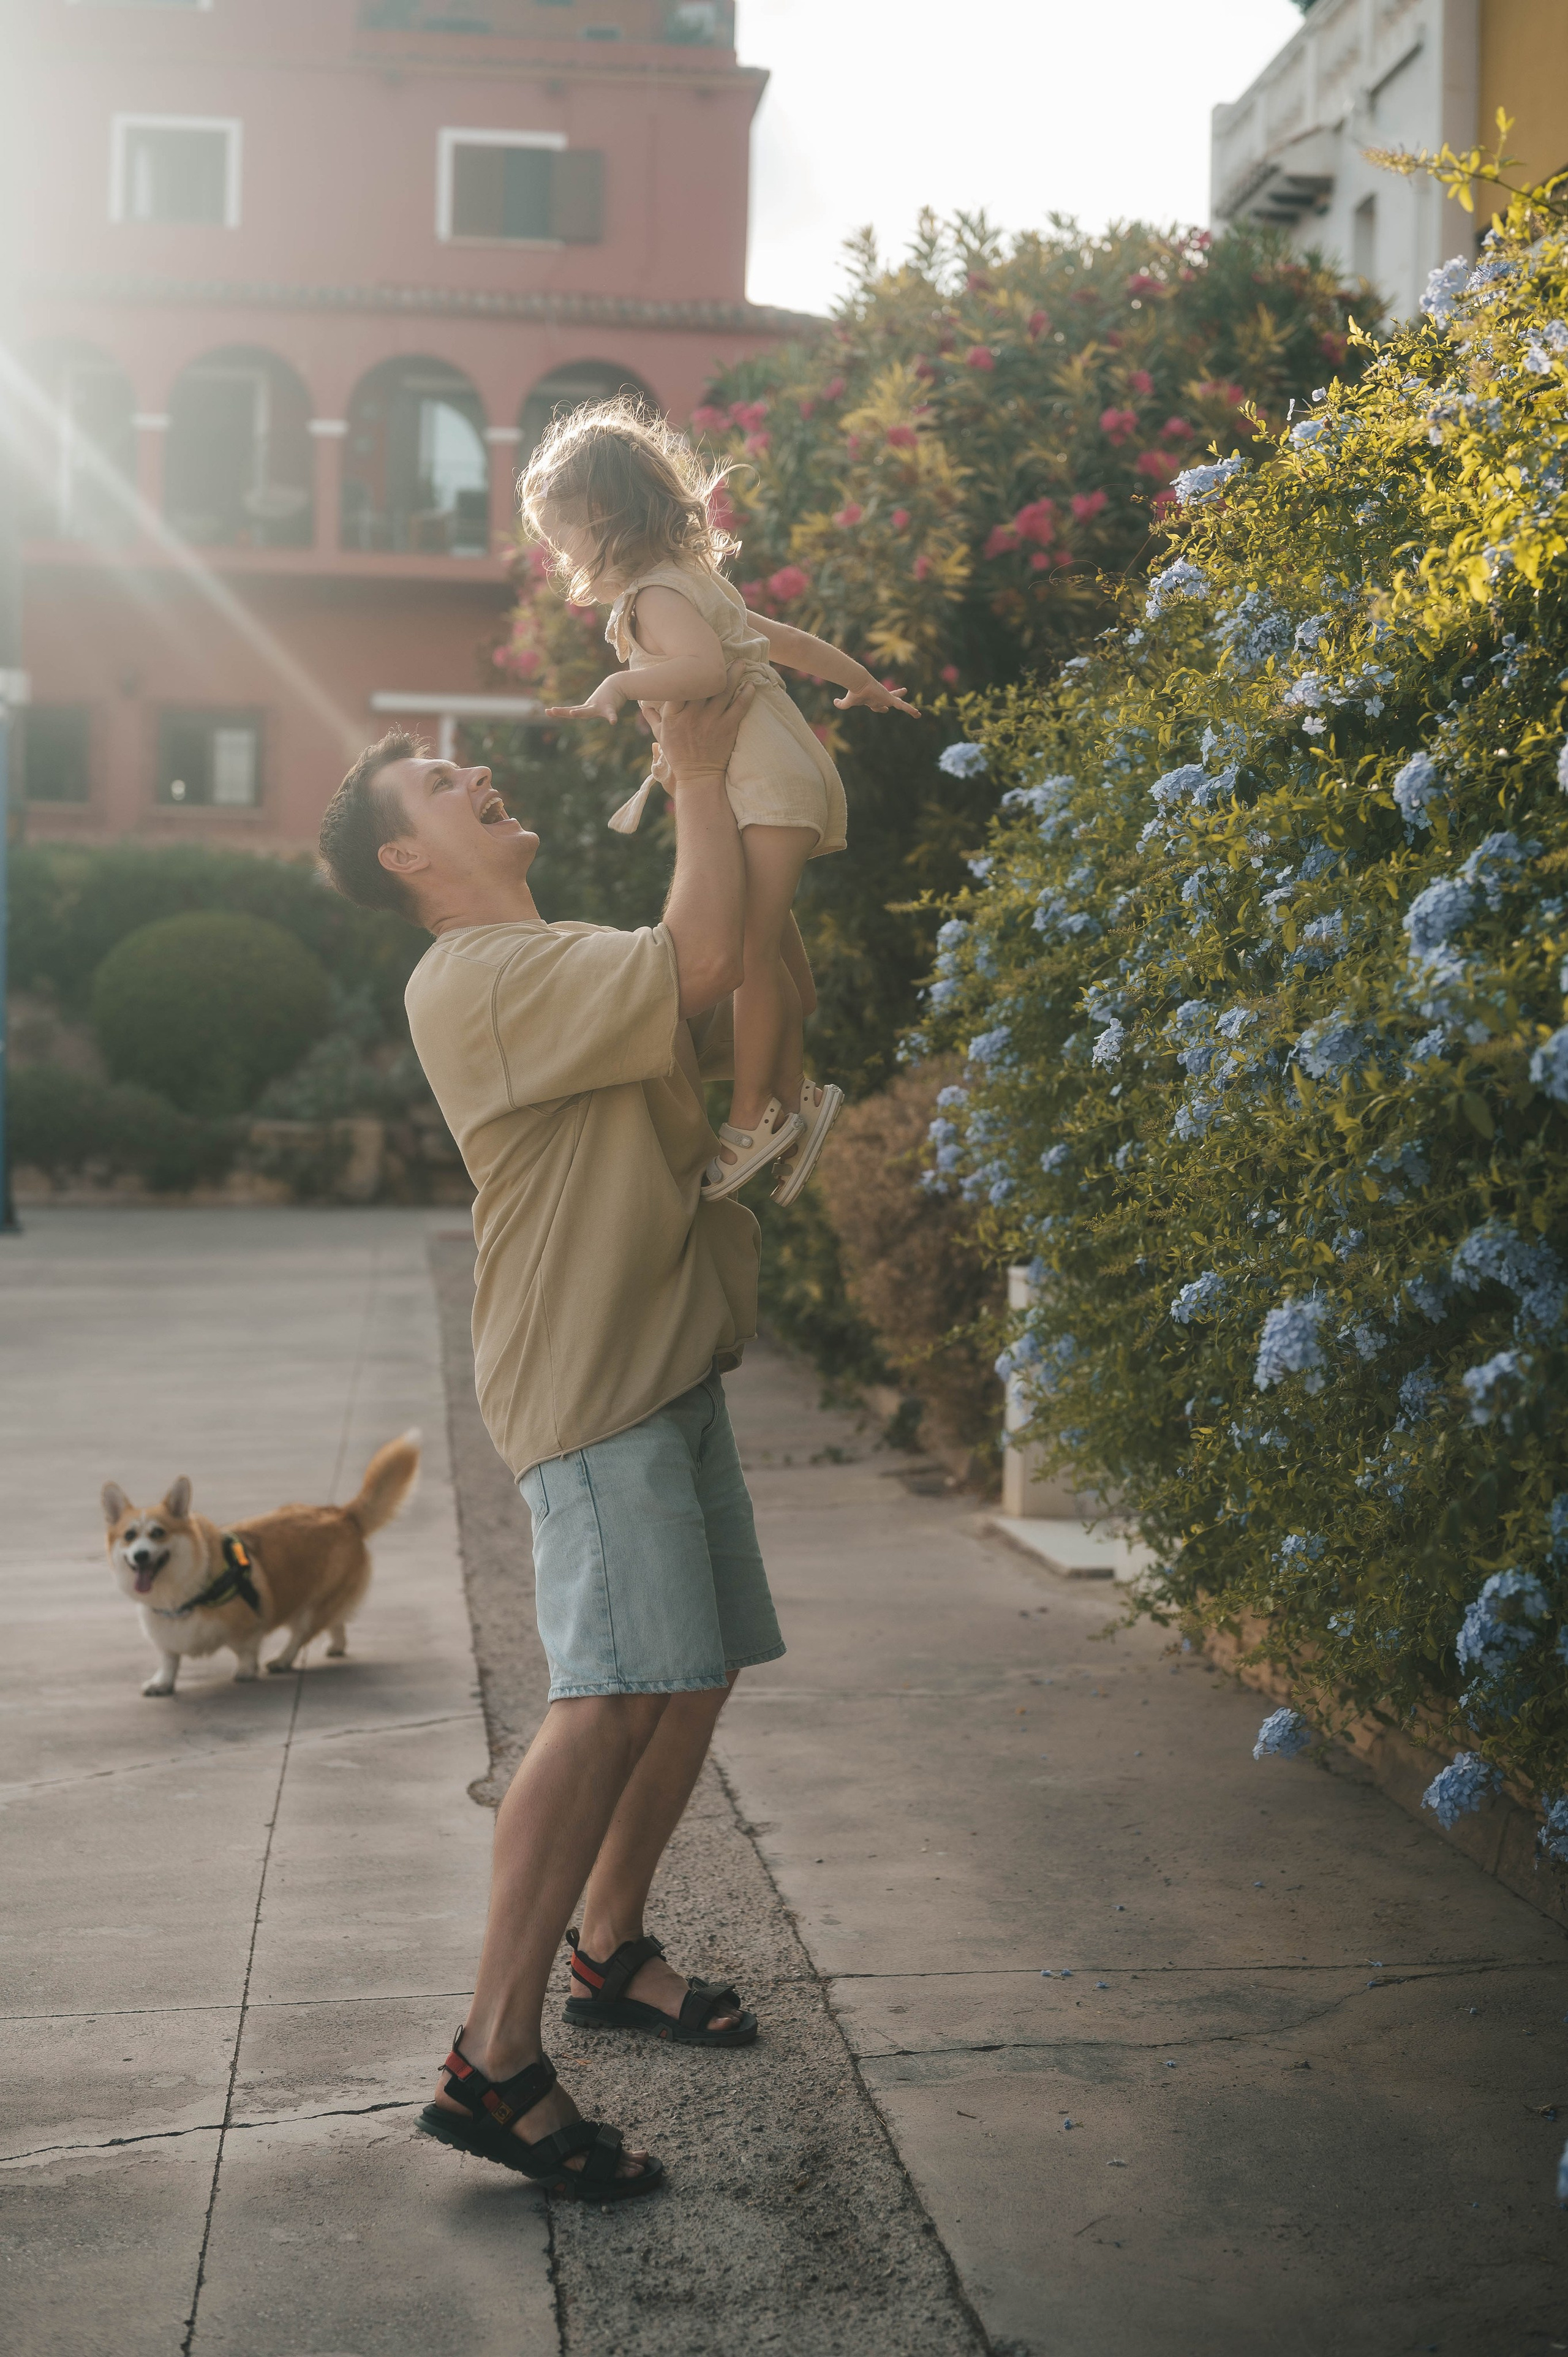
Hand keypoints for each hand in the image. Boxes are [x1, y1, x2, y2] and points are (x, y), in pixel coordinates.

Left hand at [543, 676, 626, 724]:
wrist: (617, 685)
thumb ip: (586, 711)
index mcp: (586, 709)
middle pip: (574, 711)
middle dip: (563, 711)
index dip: (559, 712)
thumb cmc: (606, 697)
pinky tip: (613, 722)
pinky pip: (611, 713)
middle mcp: (590, 708)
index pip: (570, 711)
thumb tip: (575, 713)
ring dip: (580, 712)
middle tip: (552, 710)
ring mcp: (599, 707)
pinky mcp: (610, 707)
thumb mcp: (594, 706)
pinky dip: (612, 717)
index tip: (547, 711)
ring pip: (588, 711)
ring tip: (572, 713)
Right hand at [649, 668, 754, 783]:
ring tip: (740, 663)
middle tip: (721, 654)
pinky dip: (746, 694)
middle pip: (703, 684)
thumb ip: (653, 717)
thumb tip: (643, 703)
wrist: (698, 777)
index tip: (690, 658)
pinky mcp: (727, 729)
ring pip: (723, 691)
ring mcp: (710, 722)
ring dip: (733, 674)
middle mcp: (691, 716)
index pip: (677, 686)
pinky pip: (739, 707)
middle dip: (712, 667)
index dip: (684, 670)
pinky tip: (750, 684)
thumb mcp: (661, 736)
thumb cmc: (678, 755)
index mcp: (673, 715)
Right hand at [834, 674, 919, 718]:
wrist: (859, 682)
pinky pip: (902, 706)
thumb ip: (841, 704)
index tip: (885, 709)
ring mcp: (886, 698)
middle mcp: (881, 698)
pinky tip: (918, 715)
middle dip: (897, 700)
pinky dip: (910, 710)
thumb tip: (835, 702)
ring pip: (900, 705)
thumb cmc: (854, 692)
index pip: (878, 705)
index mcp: (872, 700)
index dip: (881, 708)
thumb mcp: (847, 702)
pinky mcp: (890, 699)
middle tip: (903, 695)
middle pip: (890, 701)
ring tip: (918, 714)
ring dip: (908, 708)